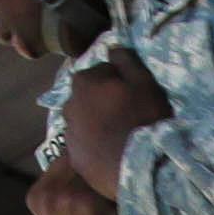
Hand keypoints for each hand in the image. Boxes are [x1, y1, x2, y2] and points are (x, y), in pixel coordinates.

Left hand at [57, 47, 170, 194]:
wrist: (141, 168)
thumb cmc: (144, 119)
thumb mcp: (144, 81)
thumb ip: (125, 60)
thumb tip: (112, 47)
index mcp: (83, 82)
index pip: (102, 72)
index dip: (120, 80)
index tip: (134, 92)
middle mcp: (69, 106)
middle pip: (90, 97)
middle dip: (104, 101)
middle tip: (129, 114)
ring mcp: (70, 135)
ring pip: (87, 122)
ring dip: (99, 124)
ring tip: (122, 136)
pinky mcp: (75, 160)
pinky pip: (86, 147)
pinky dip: (97, 146)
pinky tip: (114, 153)